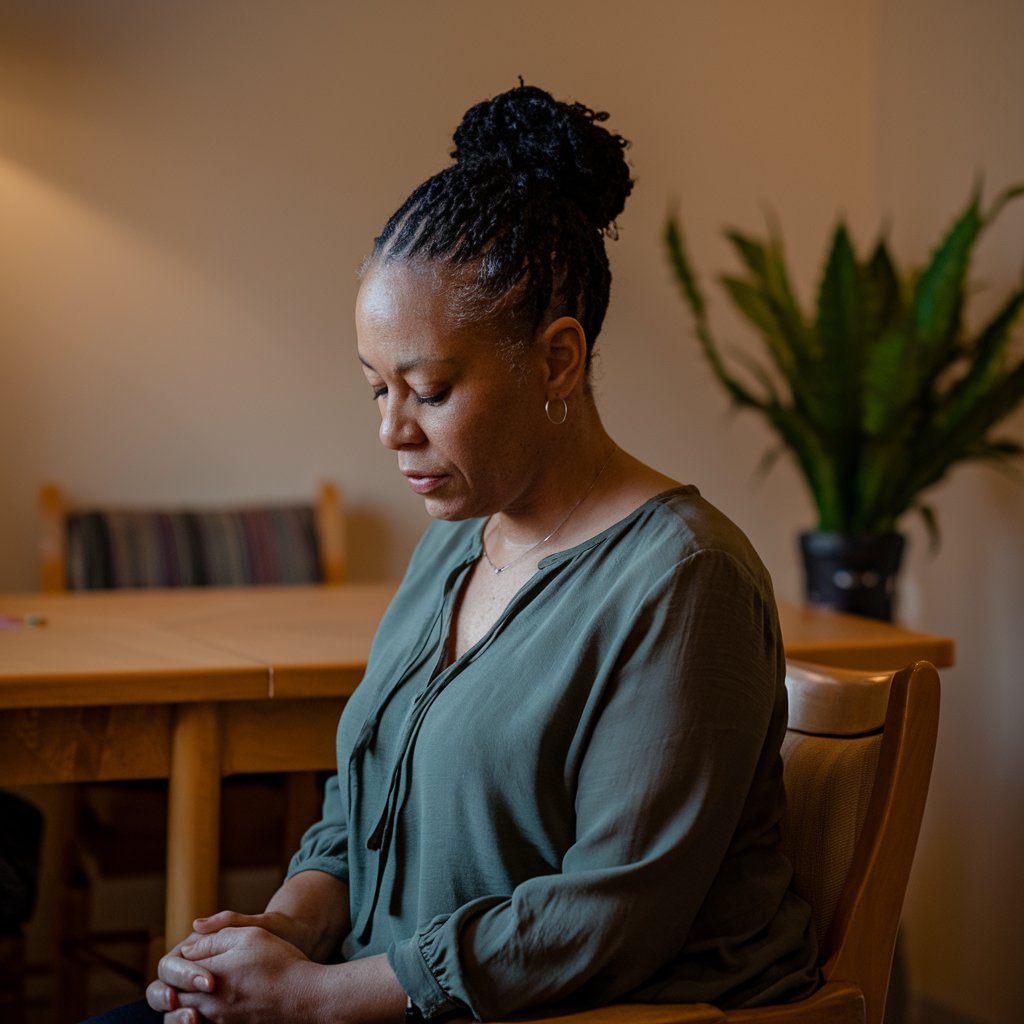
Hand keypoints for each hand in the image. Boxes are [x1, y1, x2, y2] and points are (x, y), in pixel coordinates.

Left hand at [166, 925, 316, 1023]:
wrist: (305, 997)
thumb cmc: (280, 962)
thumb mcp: (250, 934)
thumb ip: (216, 936)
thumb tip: (189, 946)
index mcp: (209, 975)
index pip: (174, 970)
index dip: (179, 960)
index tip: (192, 953)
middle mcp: (208, 1004)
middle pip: (175, 996)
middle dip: (177, 984)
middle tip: (189, 973)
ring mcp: (218, 1022)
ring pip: (185, 1015)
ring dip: (187, 1002)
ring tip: (201, 989)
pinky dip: (202, 1015)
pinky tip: (217, 1003)